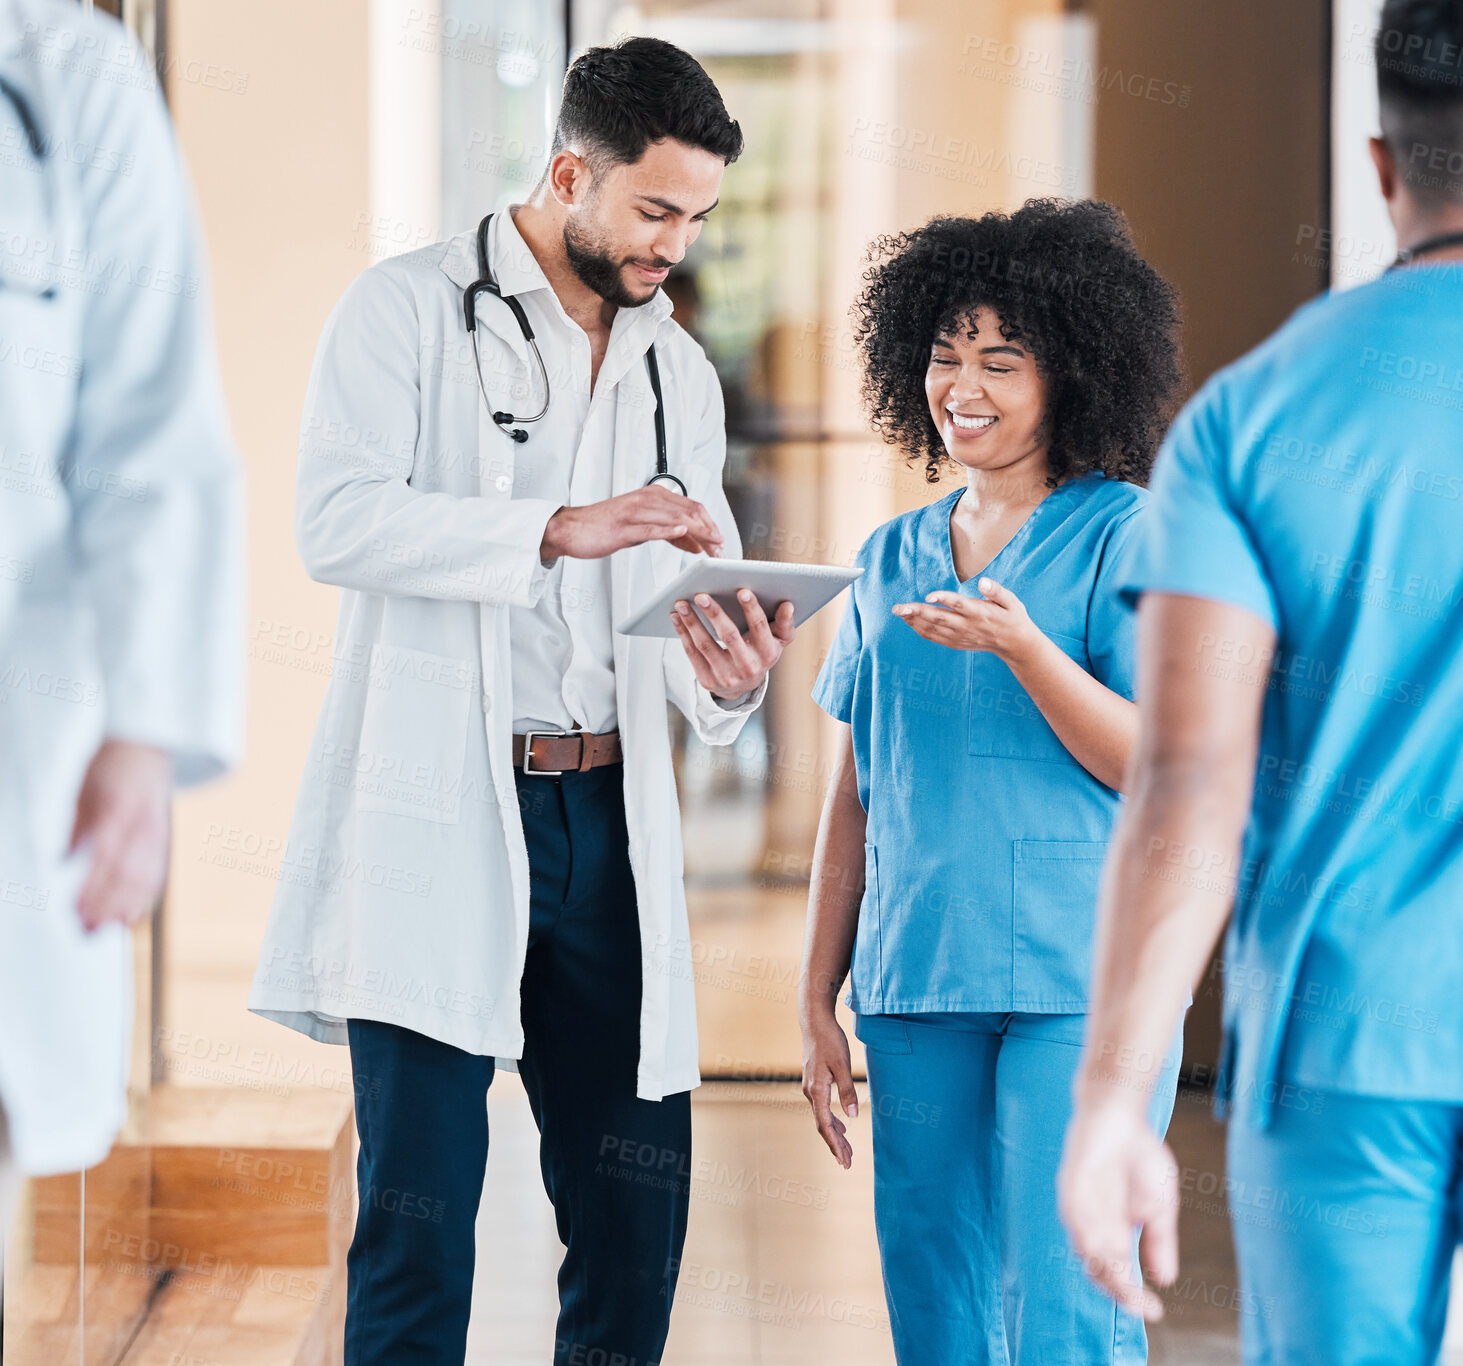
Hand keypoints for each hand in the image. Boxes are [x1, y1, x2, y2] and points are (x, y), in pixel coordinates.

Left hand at [69, 739, 173, 931]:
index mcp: (118, 810)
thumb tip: (63, 862)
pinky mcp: (164, 839)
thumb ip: (76, 827)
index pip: (104, 857)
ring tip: (106, 928)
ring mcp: (156, 833)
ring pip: (144, 878)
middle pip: (126, 874)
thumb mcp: (83, 791)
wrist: (147, 747)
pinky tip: (130, 914)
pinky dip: (144, 897)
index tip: (75, 910)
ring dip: (125, 906)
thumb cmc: (109, 767)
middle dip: (107, 904)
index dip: (91, 887)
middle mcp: (141, 825)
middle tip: (87, 929)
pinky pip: (157, 873)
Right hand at [541, 486, 724, 559]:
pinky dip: (670, 530)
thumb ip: (668, 532)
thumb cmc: (605, 527)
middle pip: (689, 512)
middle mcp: (647, 499)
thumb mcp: (642, 528)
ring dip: (698, 533)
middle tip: (721, 548)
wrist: (572, 529)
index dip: (710, 523)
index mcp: (653, 496)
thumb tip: (694, 542)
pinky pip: (652, 527)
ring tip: (712, 546)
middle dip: (709, 530)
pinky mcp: (624, 526)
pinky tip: (684, 535)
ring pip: (675, 519)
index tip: (720, 540)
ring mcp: (636, 512)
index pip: (692, 506)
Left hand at [670, 589, 794, 699]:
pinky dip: (683, 633)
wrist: (743, 686)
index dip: (752, 609)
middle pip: (729, 636)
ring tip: (682, 603)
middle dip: (715, 614)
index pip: (760, 628)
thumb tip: (787, 605)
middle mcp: (748, 667)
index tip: (742, 590)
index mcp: (767, 654)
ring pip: (706, 645)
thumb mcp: (777, 641)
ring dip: (692, 622)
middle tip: (701, 595)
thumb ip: (784, 623)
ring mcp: (726, 676)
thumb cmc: (760, 654)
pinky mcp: (708, 680)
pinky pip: (692, 653)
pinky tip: (677, 617)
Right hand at [800, 1008, 857, 1167]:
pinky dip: (831, 1120)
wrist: (814, 1021)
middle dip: (835, 1145)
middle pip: (822, 1125)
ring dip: (834, 1134)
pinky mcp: (814, 1081)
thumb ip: (847, 1091)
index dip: (835, 1145)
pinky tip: (841, 1125)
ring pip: (822, 1117)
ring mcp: (811, 1086)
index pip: (825, 1125)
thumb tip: (852, 1117)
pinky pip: (822, 1107)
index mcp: (816, 1090)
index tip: (844, 1161)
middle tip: (847, 1163)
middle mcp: (810, 1091)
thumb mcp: (842, 1065)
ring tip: (846, 1149)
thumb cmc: (830, 1040)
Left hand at [892, 577, 1039, 660]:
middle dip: (917, 612)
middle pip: (939, 618)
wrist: (1015, 644)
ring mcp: (960, 636)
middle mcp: (967, 626)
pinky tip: (909, 622)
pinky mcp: (956, 643)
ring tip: (899, 612)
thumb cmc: (1012, 617)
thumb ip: (997, 591)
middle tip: (898, 607)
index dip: (944, 599)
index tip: (928, 595)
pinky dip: (920, 630)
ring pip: (933, 629)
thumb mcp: (1011, 601)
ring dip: (914, 621)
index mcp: (980, 612)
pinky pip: (934, 637)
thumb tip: (984, 581)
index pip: (959, 605)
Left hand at [1058, 1095, 1179, 1321]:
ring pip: (1086, 1250)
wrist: (1119, 1112)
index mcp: (1114, 1232)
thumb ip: (1159, 1241)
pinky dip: (1091, 1238)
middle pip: (1099, 1270)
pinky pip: (1077, 1220)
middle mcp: (1093, 1225)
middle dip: (1119, 1291)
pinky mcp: (1070, 1188)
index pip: (1118, 1274)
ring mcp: (1080, 1207)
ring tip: (1127, 1283)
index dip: (1134, 1297)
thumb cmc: (1139, 1155)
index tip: (1156, 1313)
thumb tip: (1164, 1280)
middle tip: (1140, 1305)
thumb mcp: (1160, 1205)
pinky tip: (1109, 1250)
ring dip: (1106, 1269)